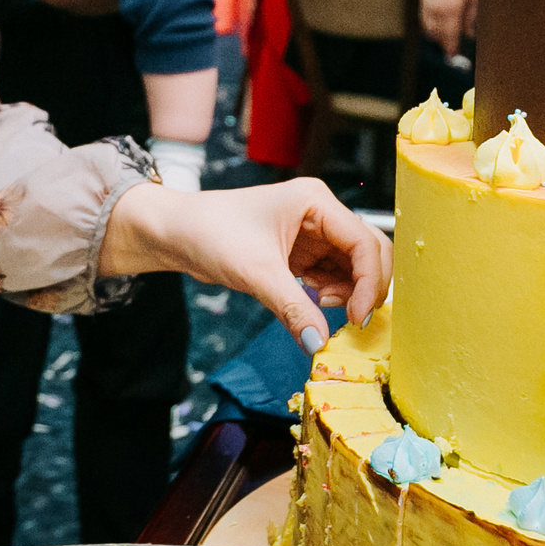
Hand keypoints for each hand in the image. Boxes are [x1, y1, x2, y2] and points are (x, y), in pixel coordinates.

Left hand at [100, 179, 391, 353]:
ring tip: (323, 307)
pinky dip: (334, 294)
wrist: (175, 233)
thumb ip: (292, 308)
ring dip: (350, 292)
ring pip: (354, 267)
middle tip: (352, 319)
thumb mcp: (256, 273)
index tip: (357, 316)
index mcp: (316, 201)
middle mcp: (321, 213)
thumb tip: (318, 344)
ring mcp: (313, 233)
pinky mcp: (302, 253)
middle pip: (369, 252)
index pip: (364, 241)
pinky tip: (315, 303)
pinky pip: (334, 275)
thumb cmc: (210, 234)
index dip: (369, 281)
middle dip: (366, 286)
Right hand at [418, 0, 476, 53]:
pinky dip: (430, 28)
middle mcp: (438, 10)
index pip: (451, 35)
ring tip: (445, 42)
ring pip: (430, 30)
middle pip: (440, 36)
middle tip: (450, 54)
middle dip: (445, 46)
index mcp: (453, 9)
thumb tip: (469, 35)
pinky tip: (437, 30)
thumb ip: (470, 18)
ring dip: (438, 38)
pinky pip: (425, 22)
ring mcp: (429, 7)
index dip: (452, 48)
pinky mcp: (423, 3)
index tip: (453, 57)